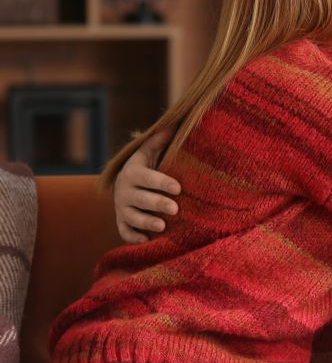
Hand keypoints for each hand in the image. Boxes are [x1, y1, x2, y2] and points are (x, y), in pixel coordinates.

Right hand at [114, 128, 181, 243]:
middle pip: (140, 199)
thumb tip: (177, 122)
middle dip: (157, 203)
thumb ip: (160, 140)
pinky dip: (133, 237)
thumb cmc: (145, 166)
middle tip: (175, 208)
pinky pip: (124, 232)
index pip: (147, 178)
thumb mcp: (149, 151)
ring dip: (146, 222)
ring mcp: (121, 208)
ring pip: (132, 217)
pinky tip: (147, 241)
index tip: (178, 188)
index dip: (162, 182)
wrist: (125, 183)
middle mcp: (124, 191)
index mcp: (133, 172)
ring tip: (163, 226)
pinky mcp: (121, 222)